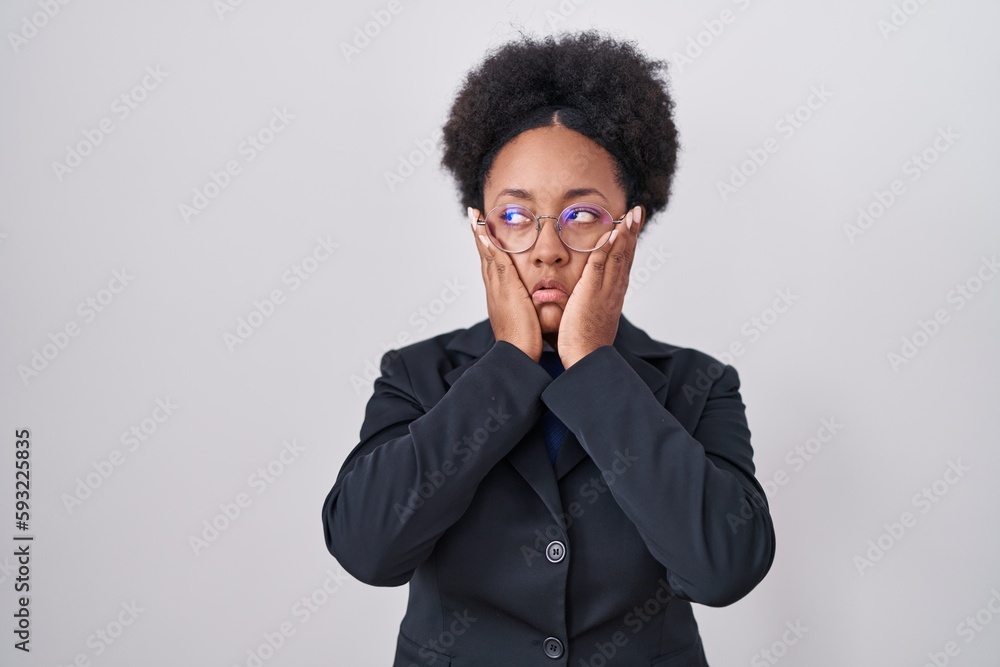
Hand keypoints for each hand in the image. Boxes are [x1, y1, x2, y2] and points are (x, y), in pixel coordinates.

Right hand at [470, 207, 542, 361]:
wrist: (517, 354)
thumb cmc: (525, 341)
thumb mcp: (525, 317)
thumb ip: (528, 305)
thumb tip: (534, 301)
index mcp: (499, 294)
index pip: (492, 264)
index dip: (488, 247)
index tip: (484, 231)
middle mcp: (494, 288)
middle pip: (485, 255)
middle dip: (479, 235)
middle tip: (473, 215)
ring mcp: (497, 287)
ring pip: (487, 254)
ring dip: (480, 233)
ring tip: (475, 215)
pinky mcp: (504, 288)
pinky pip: (496, 261)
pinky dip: (489, 245)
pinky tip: (485, 231)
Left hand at [558, 205, 642, 367]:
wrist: (587, 361)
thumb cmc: (583, 346)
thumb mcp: (587, 320)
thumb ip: (585, 305)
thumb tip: (576, 298)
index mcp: (613, 297)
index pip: (622, 265)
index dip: (627, 245)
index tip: (630, 228)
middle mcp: (614, 292)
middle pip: (626, 257)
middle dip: (632, 233)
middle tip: (638, 212)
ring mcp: (606, 292)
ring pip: (618, 257)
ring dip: (625, 234)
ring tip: (631, 215)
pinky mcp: (592, 293)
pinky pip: (601, 265)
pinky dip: (608, 248)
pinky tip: (613, 233)